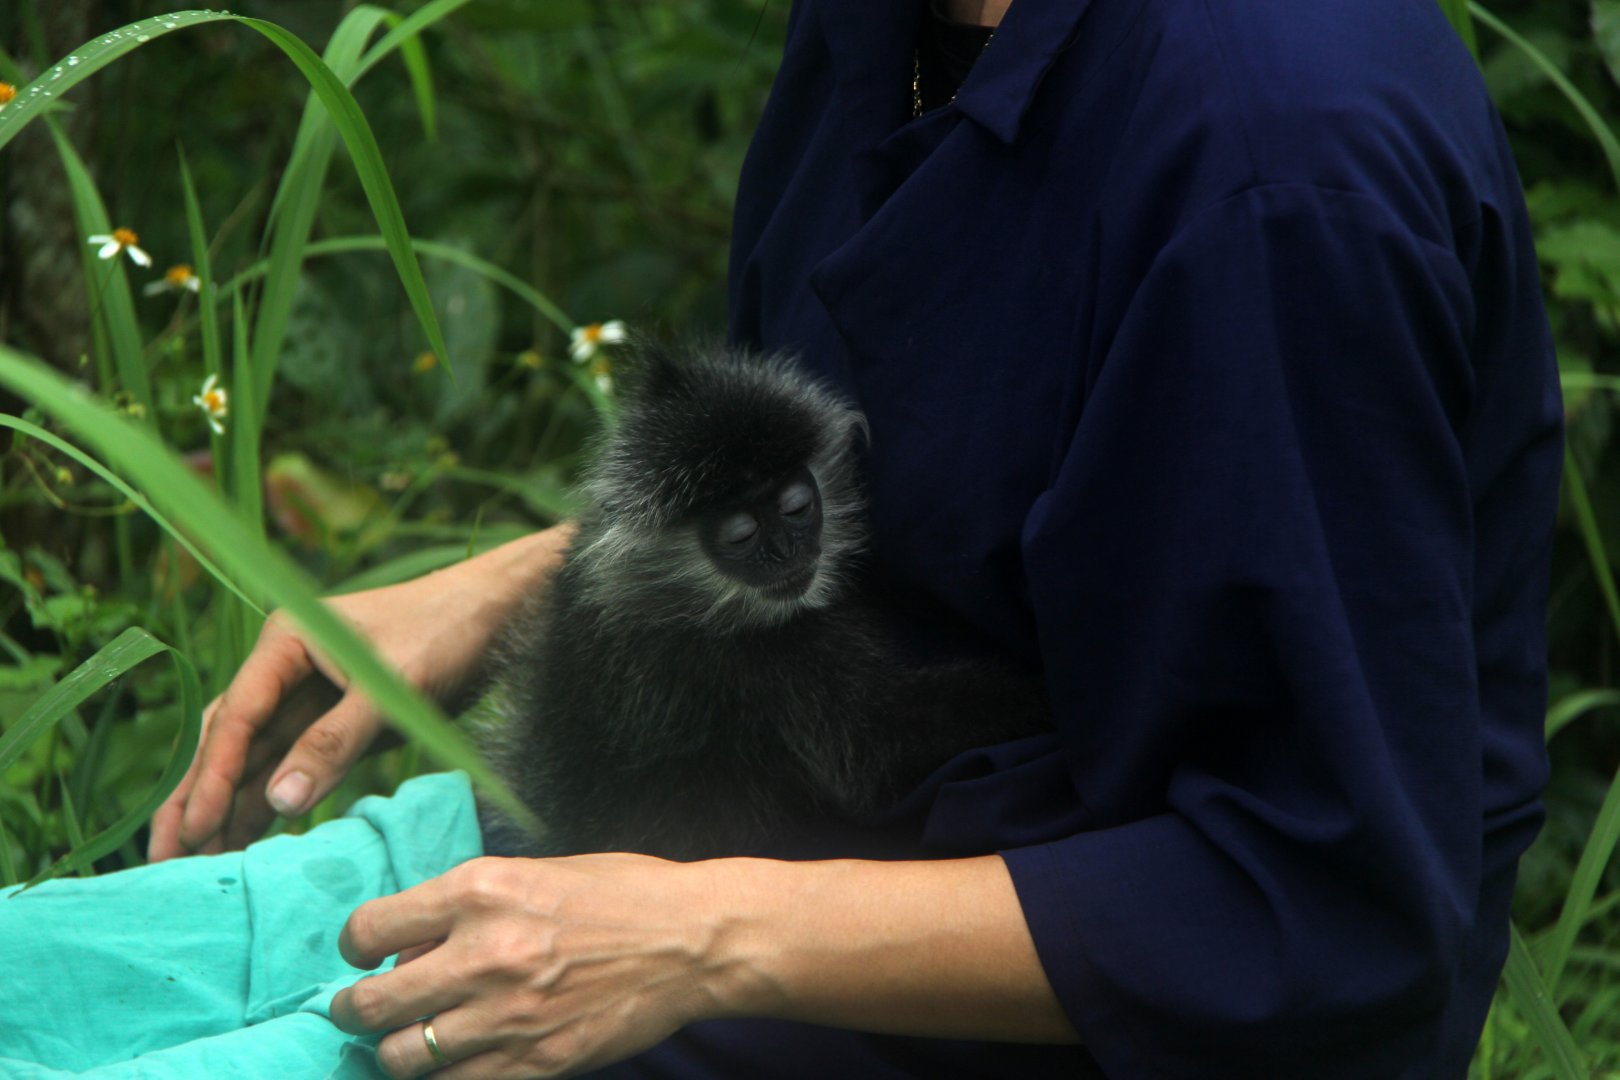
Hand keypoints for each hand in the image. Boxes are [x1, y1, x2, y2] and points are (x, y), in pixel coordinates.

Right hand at [148, 527, 573, 861]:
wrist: (500, 615)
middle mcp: (286, 669)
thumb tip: (277, 803)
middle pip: (229, 740)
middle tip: (163, 860)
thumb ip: (334, 743)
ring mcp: (310, 697)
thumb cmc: (446, 633)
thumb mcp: (392, 690)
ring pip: (256, 759)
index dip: (211, 777)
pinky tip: (246, 842)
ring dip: (229, 808)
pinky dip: (271, 803)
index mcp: (286, 642)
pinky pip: (292, 766)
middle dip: (197, 798)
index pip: (237, 717)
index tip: (192, 829)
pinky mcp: (337, 722)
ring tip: (194, 864)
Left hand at [331, 855, 729, 1078]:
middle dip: (355, 1010)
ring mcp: (508, 1016)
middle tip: (363, 1009)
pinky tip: (458, 1060)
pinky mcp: (535, 1062)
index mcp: (481, 891)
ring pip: (402, 1058)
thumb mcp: (536, 873)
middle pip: (373, 1004)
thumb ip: (468, 905)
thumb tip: (409, 945)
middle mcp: (483, 954)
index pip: (370, 928)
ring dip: (397, 1050)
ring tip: (411, 1039)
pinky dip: (446, 1076)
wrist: (692, 941)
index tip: (365, 955)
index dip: (356, 946)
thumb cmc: (620, 894)